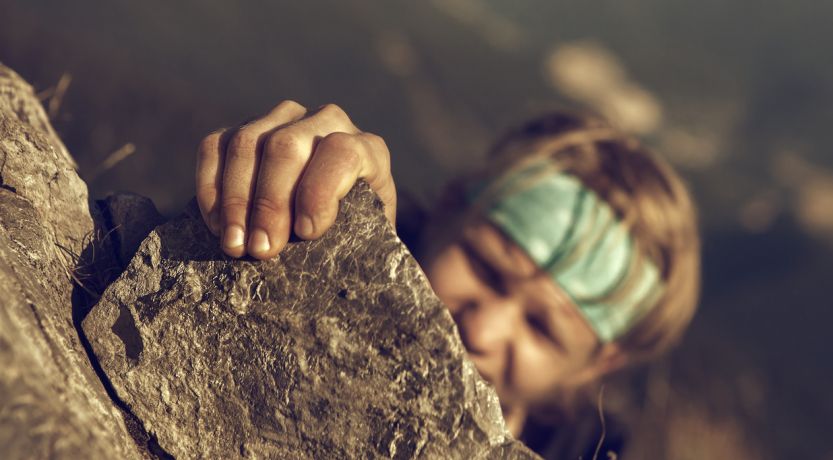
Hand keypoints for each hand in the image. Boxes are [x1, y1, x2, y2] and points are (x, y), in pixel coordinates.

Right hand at [196, 101, 395, 258]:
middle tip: (261, 250)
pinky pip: (215, 146)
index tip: (307, 232)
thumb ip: (358, 245)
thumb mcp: (367, 240)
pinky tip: (218, 226)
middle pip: (286, 147)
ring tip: (235, 245)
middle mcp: (326, 122)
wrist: (331, 221)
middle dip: (269, 203)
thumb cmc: (353, 237)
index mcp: (365, 149)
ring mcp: (282, 119)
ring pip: (246, 143)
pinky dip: (211, 187)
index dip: (320, 191)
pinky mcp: (244, 129)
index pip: (342, 152)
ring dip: (235, 200)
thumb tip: (322, 260)